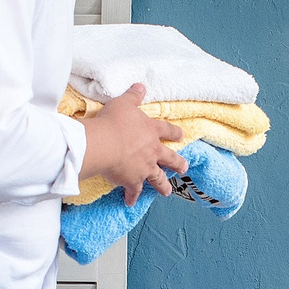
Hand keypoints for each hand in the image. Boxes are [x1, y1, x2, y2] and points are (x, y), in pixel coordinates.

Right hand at [78, 84, 186, 201]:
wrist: (105, 143)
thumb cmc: (113, 121)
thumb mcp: (124, 103)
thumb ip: (133, 96)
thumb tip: (140, 86)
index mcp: (151, 131)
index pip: (167, 130)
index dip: (174, 132)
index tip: (181, 135)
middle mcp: (152, 151)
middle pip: (169, 159)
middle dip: (178, 164)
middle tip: (184, 168)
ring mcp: (144, 168)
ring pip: (158, 179)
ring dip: (163, 186)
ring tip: (167, 192)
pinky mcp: (132, 181)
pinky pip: (134, 191)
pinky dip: (132, 197)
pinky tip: (130, 202)